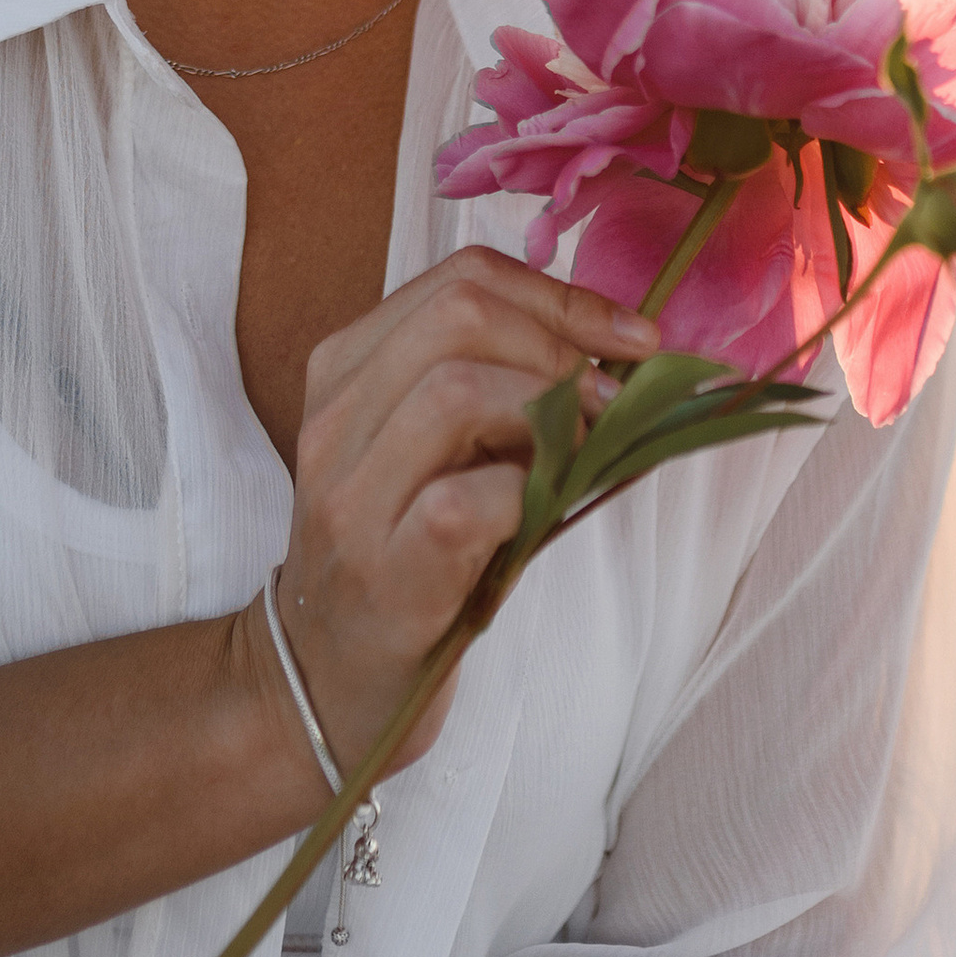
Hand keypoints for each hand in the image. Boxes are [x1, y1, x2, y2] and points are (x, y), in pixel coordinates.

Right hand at [267, 245, 655, 776]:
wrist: (325, 677)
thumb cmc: (402, 555)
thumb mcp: (430, 452)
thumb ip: (494, 390)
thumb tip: (620, 353)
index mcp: (345, 370)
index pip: (461, 279)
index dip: (562, 296)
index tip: (630, 337)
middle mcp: (334, 419)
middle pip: (460, 316)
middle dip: (562, 344)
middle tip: (614, 398)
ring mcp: (351, 496)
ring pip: (456, 391)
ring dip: (551, 412)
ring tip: (584, 450)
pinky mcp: (384, 569)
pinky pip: (467, 498)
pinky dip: (527, 491)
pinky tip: (542, 510)